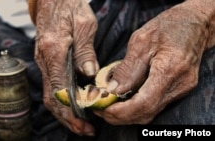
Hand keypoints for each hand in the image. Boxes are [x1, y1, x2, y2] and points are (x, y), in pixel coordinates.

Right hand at [34, 0, 98, 135]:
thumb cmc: (69, 7)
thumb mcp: (84, 24)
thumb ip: (85, 50)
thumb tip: (89, 73)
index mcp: (54, 50)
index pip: (60, 88)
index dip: (71, 109)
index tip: (84, 122)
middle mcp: (45, 60)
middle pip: (52, 97)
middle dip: (68, 118)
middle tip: (85, 130)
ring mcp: (44, 62)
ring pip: (51, 94)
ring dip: (65, 112)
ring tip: (81, 123)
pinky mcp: (47, 62)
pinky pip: (53, 86)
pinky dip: (63, 101)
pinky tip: (75, 106)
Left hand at [94, 0, 214, 124]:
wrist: (193, 24)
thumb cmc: (167, 27)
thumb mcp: (141, 40)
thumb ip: (128, 68)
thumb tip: (112, 90)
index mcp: (170, 69)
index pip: (144, 103)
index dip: (121, 111)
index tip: (102, 109)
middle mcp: (179, 85)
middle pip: (146, 113)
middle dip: (120, 116)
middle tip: (100, 109)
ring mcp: (181, 90)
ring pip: (150, 113)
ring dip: (127, 114)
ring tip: (107, 106)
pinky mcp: (178, 90)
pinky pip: (155, 106)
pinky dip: (136, 108)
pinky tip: (123, 101)